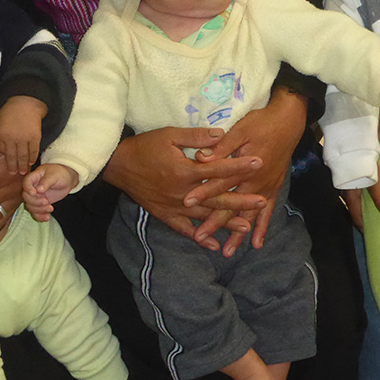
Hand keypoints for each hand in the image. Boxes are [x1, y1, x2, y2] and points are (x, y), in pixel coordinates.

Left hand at [0, 96, 46, 173]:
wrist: (25, 103)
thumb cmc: (8, 115)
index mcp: (0, 134)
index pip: (3, 152)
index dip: (6, 159)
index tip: (7, 166)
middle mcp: (12, 137)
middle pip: (13, 157)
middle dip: (13, 167)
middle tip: (14, 173)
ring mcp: (24, 137)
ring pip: (23, 156)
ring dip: (24, 165)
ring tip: (23, 172)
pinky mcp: (35, 137)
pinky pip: (33, 151)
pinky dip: (32, 157)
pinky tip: (31, 162)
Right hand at [23, 164, 78, 220]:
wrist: (66, 180)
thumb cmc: (60, 173)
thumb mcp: (54, 175)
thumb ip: (46, 181)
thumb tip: (38, 190)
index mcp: (34, 177)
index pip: (26, 182)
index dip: (28, 189)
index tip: (35, 193)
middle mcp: (33, 188)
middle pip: (26, 197)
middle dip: (35, 202)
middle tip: (46, 202)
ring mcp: (36, 197)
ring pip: (30, 206)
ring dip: (39, 210)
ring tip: (50, 209)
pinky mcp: (40, 204)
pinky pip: (36, 212)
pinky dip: (40, 217)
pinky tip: (47, 217)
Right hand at [102, 126, 263, 251]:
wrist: (118, 165)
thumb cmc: (144, 147)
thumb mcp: (169, 135)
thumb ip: (196, 136)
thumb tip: (221, 134)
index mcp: (185, 170)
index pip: (218, 168)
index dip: (239, 165)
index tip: (258, 162)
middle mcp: (182, 192)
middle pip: (216, 197)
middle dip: (240, 200)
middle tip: (261, 201)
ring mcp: (174, 206)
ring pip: (204, 216)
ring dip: (225, 221)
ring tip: (246, 225)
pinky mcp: (165, 214)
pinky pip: (184, 229)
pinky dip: (199, 237)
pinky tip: (214, 245)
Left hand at [184, 87, 306, 254]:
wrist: (289, 121)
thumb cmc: (261, 123)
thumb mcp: (240, 130)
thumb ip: (221, 146)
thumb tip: (200, 157)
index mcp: (245, 167)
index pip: (219, 182)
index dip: (203, 192)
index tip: (187, 203)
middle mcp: (255, 182)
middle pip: (231, 205)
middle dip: (215, 221)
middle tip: (200, 236)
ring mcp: (265, 187)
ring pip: (248, 215)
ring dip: (237, 233)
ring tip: (227, 252)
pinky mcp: (272, 188)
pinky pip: (266, 213)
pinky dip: (261, 228)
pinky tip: (256, 244)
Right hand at [347, 112, 379, 228]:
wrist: (339, 95)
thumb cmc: (363, 106)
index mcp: (363, 154)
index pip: (370, 182)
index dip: (379, 199)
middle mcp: (350, 161)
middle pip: (351, 193)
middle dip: (357, 213)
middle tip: (366, 231)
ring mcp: (342, 160)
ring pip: (345, 188)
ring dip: (352, 205)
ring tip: (361, 221)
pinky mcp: (340, 158)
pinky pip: (344, 180)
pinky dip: (350, 192)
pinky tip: (356, 199)